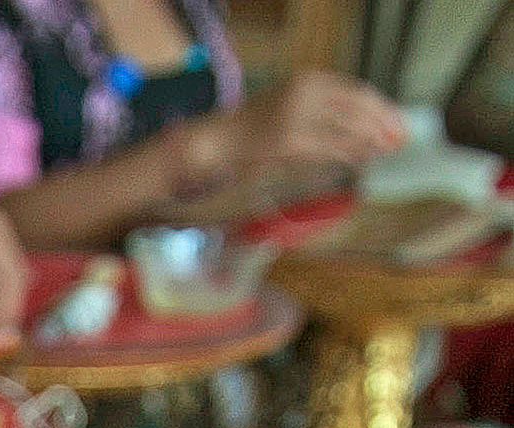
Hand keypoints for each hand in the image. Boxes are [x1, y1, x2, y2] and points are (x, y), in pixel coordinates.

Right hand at [177, 72, 404, 192]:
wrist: (219, 139)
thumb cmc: (256, 125)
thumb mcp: (293, 102)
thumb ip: (324, 106)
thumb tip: (366, 122)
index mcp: (309, 80)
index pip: (358, 91)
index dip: (382, 108)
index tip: (396, 122)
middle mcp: (305, 93)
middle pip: (359, 107)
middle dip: (383, 125)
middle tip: (398, 139)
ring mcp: (297, 118)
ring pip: (349, 128)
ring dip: (370, 141)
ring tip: (382, 150)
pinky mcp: (290, 143)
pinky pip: (331, 148)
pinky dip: (350, 154)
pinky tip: (360, 158)